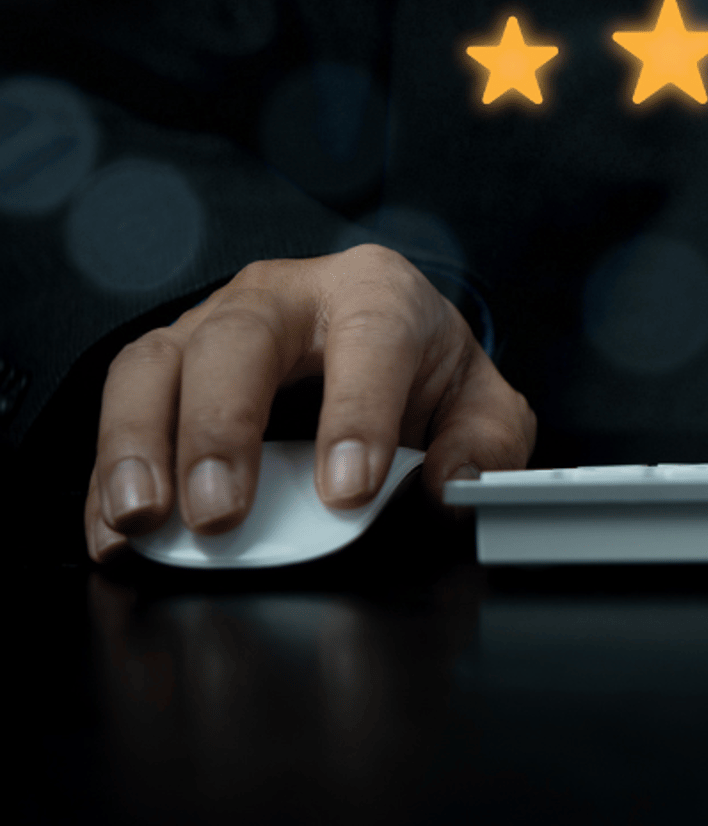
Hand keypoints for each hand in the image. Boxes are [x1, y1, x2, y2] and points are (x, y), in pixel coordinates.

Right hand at [84, 243, 535, 563]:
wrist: (379, 346)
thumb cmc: (424, 372)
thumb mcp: (480, 405)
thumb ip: (483, 447)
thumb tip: (451, 490)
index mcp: (376, 292)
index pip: (369, 337)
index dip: (357, 414)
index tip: (349, 490)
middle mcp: (282, 296)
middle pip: (236, 339)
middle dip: (221, 427)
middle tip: (222, 513)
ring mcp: (210, 326)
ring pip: (155, 363)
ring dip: (138, 445)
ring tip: (144, 519)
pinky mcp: (165, 369)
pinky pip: (119, 412)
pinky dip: (106, 477)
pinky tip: (113, 533)